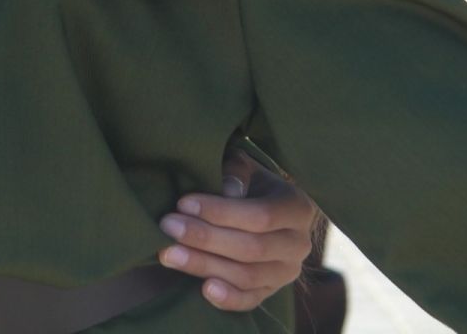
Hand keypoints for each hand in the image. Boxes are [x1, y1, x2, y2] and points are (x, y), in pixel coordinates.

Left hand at [159, 149, 316, 310]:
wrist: (265, 208)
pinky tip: (204, 288)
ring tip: (169, 254)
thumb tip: (227, 191)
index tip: (183, 203)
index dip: (221, 212)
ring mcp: (286, 271)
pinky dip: (228, 298)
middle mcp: (298, 244)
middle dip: (205, 238)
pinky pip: (250, 300)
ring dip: (204, 265)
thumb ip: (237, 171)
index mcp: (297, 208)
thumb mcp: (247, 167)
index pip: (261, 216)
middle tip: (168, 227)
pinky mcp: (271, 290)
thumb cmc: (250, 182)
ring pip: (247, 276)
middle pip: (252, 248)